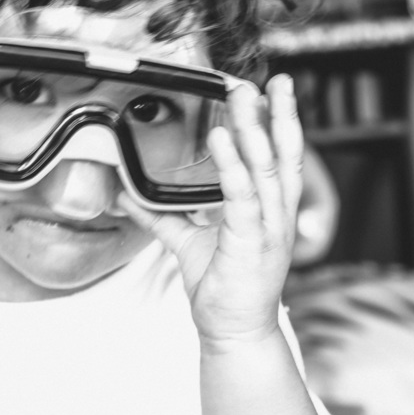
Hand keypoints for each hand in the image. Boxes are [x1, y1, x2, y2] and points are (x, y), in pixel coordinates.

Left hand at [119, 74, 301, 344]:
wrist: (235, 333)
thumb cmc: (223, 290)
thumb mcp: (190, 243)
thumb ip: (165, 217)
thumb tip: (131, 196)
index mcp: (271, 212)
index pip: (282, 158)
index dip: (281, 122)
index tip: (274, 91)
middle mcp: (276, 216)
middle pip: (282, 154)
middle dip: (274, 114)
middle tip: (262, 81)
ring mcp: (268, 230)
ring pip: (265, 169)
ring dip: (253, 129)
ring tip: (241, 98)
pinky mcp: (251, 244)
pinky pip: (242, 198)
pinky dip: (233, 166)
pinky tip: (222, 140)